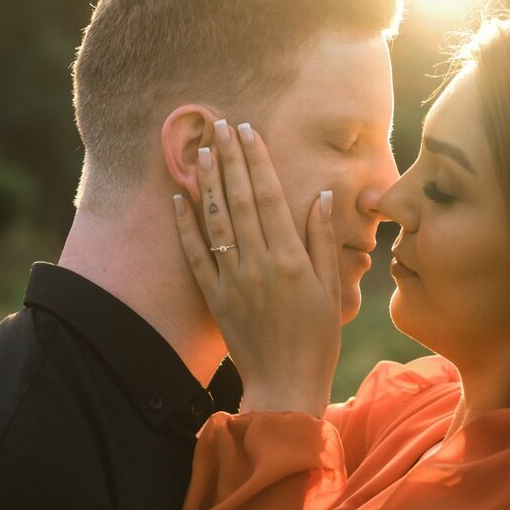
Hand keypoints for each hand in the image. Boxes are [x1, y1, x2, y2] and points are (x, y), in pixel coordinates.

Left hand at [173, 120, 340, 416]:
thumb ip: (321, 240)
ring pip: (215, 220)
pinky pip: (195, 255)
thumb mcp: (331, 289)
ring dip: (207, 182)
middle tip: (219, 124)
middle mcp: (257, 263)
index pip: (269, 196)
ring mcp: (231, 279)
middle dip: (230, 158)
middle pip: (239, 199)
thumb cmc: (316, 338)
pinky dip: (185, 226)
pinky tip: (179, 198)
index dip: (258, 160)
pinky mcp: (213, 297)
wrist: (284, 384)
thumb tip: (322, 195)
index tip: (249, 131)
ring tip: (201, 149)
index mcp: (289, 258)